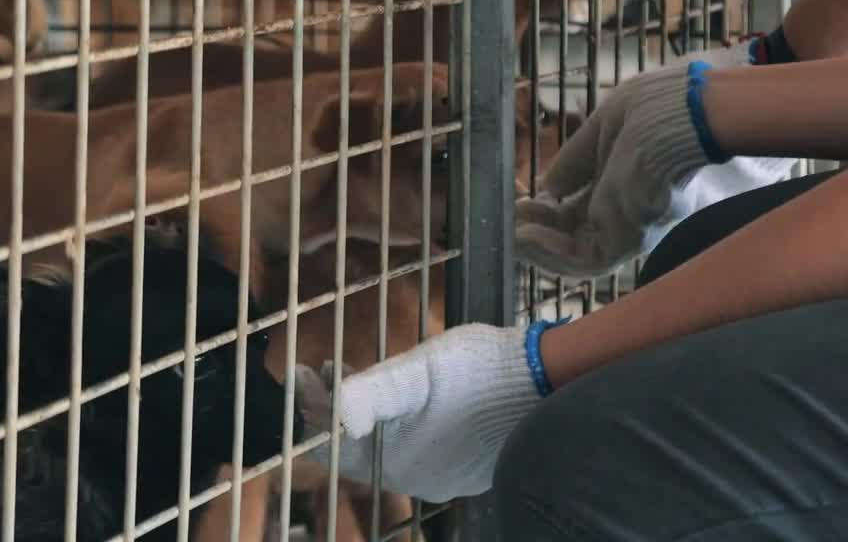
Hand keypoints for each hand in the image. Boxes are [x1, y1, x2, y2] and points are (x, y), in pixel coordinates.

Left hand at [297, 324, 538, 503]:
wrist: (545, 381)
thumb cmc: (479, 372)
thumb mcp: (417, 370)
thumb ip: (371, 389)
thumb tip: (335, 409)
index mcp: (397, 463)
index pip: (335, 440)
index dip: (313, 404)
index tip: (302, 371)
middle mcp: (418, 479)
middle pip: (361, 443)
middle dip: (341, 404)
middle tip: (329, 368)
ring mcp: (448, 475)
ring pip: (393, 443)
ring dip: (374, 410)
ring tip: (364, 372)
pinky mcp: (473, 464)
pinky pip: (425, 444)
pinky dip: (407, 419)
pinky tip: (414, 395)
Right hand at [516, 48, 796, 277]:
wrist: (687, 111)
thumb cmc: (657, 110)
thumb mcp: (601, 132)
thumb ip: (574, 163)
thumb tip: (544, 188)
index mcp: (622, 187)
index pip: (577, 213)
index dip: (545, 213)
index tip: (518, 205)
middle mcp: (627, 216)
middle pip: (573, 240)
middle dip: (535, 235)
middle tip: (506, 225)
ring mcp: (629, 231)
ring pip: (574, 258)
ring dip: (537, 250)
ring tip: (509, 234)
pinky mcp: (628, 239)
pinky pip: (581, 261)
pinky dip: (549, 252)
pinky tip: (522, 235)